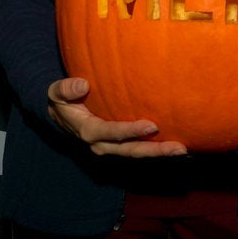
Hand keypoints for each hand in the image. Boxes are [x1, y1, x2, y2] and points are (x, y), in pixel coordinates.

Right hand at [47, 77, 187, 157]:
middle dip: (154, 150)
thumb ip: (65, 89)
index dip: (131, 131)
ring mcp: (111, 147)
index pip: (111, 132)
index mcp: (87, 131)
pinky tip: (173, 145)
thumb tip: (82, 85)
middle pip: (130, 150)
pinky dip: (155, 148)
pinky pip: (138, 148)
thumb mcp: (56, 92)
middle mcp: (101, 144)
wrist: (60, 115)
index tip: (152, 125)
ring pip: (137, 153)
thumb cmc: (61, 100)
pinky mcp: (119, 145)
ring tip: (181, 150)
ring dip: (159, 152)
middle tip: (177, 148)